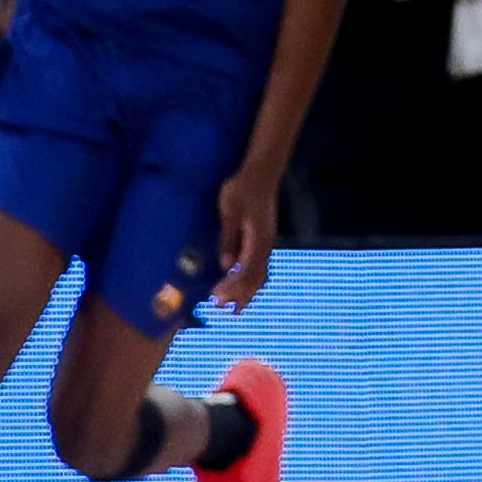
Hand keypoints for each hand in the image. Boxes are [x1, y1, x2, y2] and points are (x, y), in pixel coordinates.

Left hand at [210, 171, 275, 309]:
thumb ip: (228, 238)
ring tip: (234, 304)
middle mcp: (265, 244)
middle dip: (239, 295)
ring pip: (259, 273)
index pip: (247, 272)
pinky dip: (248, 279)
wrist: (261, 173)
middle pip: (256, 278)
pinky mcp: (262, 237)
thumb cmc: (242, 189)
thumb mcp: (230, 212)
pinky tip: (237, 280)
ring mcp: (265, 241)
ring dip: (245, 290)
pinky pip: (258, 265)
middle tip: (221, 309)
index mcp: (258, 240)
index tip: (216, 297)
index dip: (233, 288)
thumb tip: (225, 266)